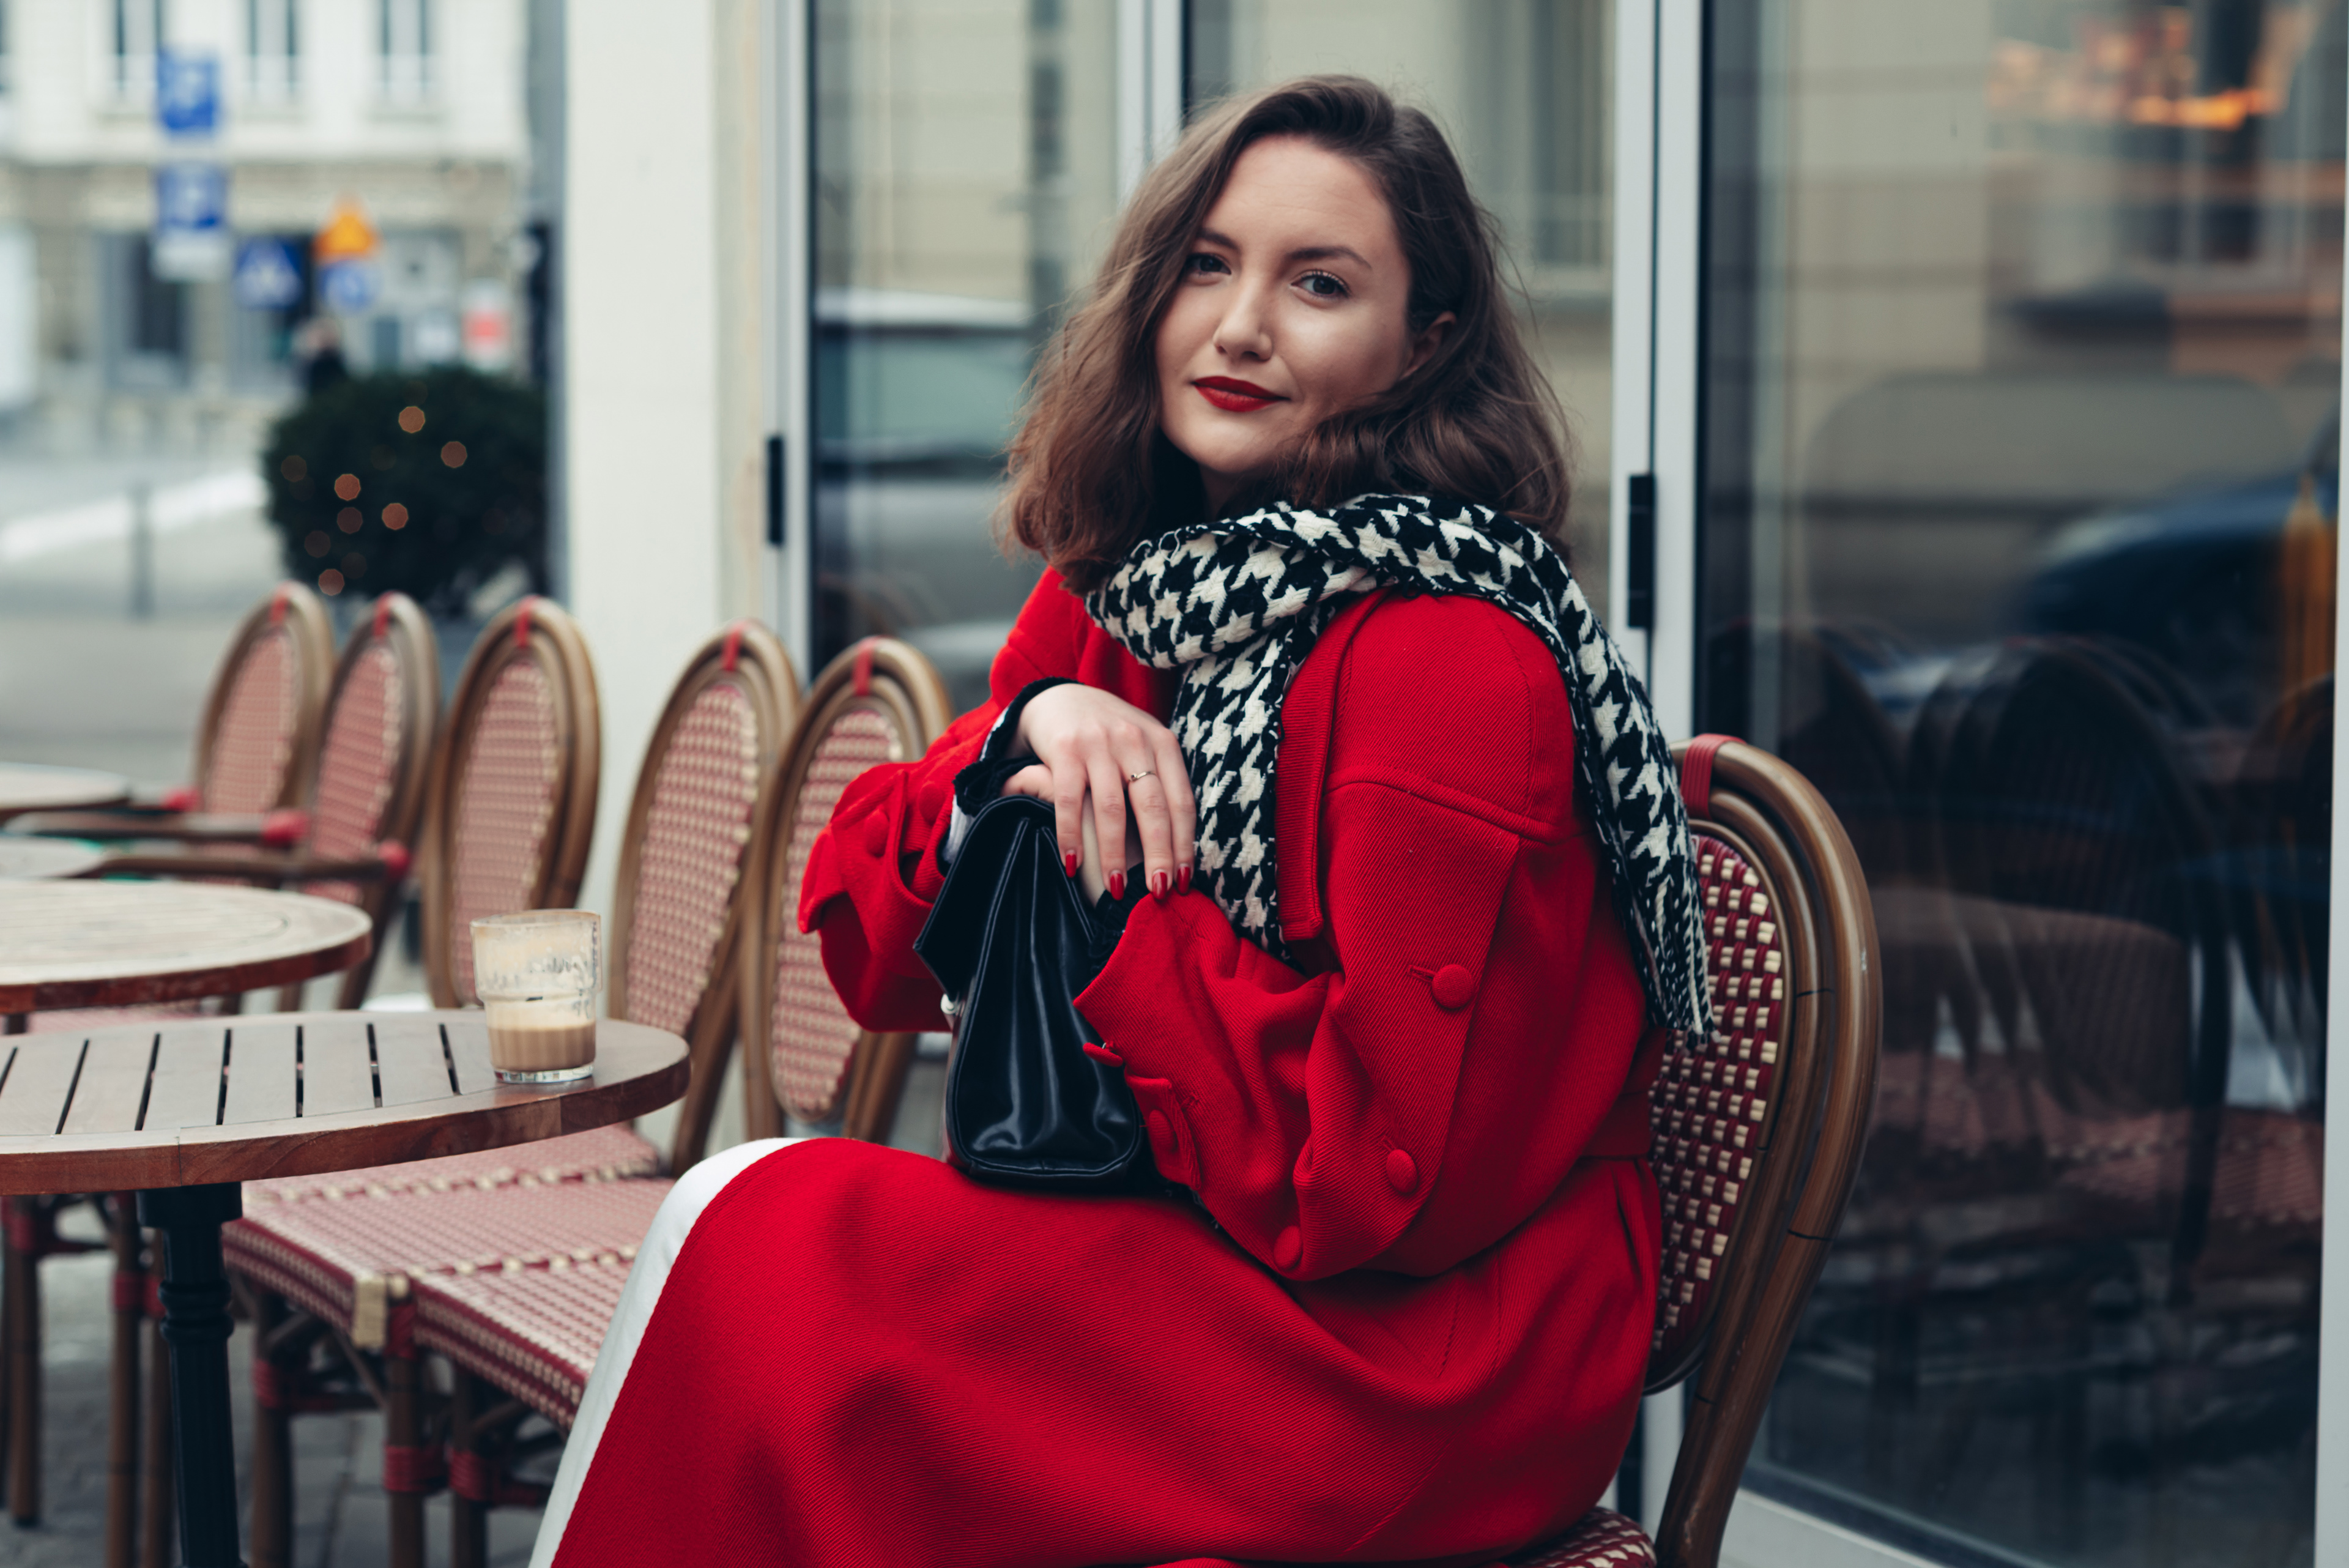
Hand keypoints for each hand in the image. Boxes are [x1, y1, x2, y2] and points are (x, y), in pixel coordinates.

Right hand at [999, 684, 1194, 900]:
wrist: (1061, 697)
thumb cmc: (1111, 735)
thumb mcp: (1145, 748)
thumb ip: (1162, 783)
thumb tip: (1180, 844)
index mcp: (1163, 744)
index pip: (1182, 802)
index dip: (1184, 845)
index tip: (1183, 881)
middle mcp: (1135, 741)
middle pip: (1153, 808)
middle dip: (1158, 855)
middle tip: (1157, 893)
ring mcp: (1099, 744)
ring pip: (1112, 808)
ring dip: (1114, 853)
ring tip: (1114, 887)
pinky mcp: (1066, 749)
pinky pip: (1070, 801)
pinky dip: (1070, 836)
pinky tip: (1072, 864)